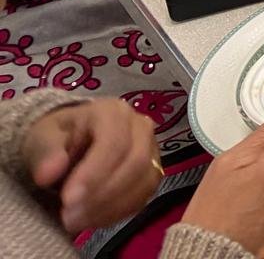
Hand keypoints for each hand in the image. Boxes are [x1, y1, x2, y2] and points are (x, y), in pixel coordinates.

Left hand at [23, 98, 159, 234]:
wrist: (70, 144)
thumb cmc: (57, 138)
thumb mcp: (42, 139)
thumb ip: (46, 153)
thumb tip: (48, 174)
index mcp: (114, 112)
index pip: (115, 141)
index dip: (94, 172)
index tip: (67, 199)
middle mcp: (141, 127)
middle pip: (136, 162)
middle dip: (102, 194)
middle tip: (69, 217)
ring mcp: (151, 150)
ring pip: (144, 182)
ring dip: (109, 207)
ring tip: (74, 221)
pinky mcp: (152, 174)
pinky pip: (143, 197)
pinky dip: (116, 214)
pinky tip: (90, 220)